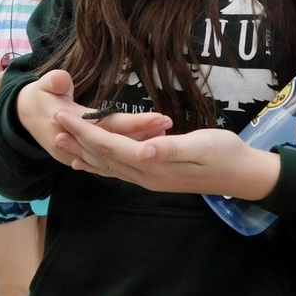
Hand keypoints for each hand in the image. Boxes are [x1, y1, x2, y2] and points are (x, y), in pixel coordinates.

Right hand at [16, 70, 172, 163]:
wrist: (23, 118)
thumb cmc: (39, 97)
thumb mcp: (43, 85)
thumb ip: (53, 82)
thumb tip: (60, 79)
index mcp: (71, 127)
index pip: (109, 127)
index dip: (135, 124)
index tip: (160, 118)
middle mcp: (79, 146)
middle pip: (118, 143)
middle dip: (147, 137)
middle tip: (171, 126)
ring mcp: (81, 155)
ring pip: (117, 153)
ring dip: (142, 144)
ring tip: (167, 134)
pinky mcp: (85, 157)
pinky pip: (111, 157)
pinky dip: (129, 152)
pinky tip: (150, 146)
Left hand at [56, 112, 280, 200]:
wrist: (241, 175)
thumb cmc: (225, 154)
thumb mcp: (201, 145)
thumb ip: (169, 148)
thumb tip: (142, 148)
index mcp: (153, 164)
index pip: (110, 146)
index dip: (85, 130)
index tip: (63, 115)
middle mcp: (146, 175)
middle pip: (103, 157)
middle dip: (77, 139)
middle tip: (53, 122)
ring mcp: (149, 180)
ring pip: (108, 167)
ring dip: (84, 153)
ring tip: (62, 143)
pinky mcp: (155, 178)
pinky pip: (119, 172)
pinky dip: (100, 166)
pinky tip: (91, 163)